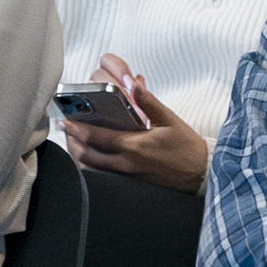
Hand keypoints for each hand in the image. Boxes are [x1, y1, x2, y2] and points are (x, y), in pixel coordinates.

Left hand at [61, 55, 208, 192]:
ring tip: (74, 143)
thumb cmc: (187, 147)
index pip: (98, 137)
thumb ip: (149, 102)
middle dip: (73, 143)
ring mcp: (128, 176)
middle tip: (65, 131)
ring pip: (94, 168)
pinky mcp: (132, 183)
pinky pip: (105, 175)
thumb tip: (134, 83)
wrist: (201, 174)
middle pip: (88, 156)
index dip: (78, 129)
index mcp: (134, 146)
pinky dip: (93, 166)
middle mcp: (127, 163)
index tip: (66, 121)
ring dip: (80, 155)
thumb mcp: (170, 120)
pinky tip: (92, 157)